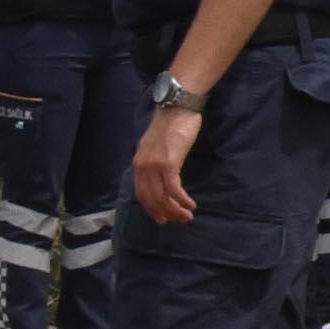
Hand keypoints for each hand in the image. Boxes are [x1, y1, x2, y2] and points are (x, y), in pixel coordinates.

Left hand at [134, 106, 202, 222]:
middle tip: (178, 220)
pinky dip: (182, 200)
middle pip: (151, 199)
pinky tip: (190, 205)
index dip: (151, 208)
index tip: (162, 218)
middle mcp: (143, 167)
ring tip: (187, 216)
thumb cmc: (171, 124)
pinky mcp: (169, 164)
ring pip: (162, 197)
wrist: (177, 108)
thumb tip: (161, 174)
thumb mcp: (156, 145)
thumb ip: (154, 160)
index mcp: (138, 163)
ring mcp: (154, 166)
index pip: (141, 194)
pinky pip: (174, 189)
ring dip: (175, 210)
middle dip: (165, 213)